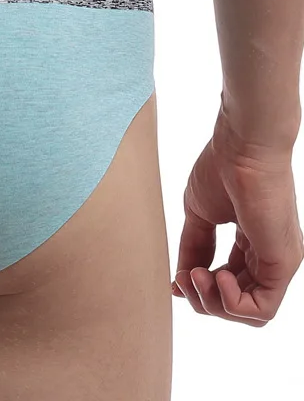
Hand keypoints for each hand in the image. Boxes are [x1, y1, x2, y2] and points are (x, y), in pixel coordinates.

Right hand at [172, 105, 303, 325]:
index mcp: (252, 242)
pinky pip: (262, 308)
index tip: (175, 279)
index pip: (230, 282)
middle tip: (184, 278)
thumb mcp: (199, 214)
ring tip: (196, 276)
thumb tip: (183, 277)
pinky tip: (214, 277)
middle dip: (202, 299)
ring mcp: (278, 262)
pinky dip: (232, 304)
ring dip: (213, 303)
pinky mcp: (282, 263)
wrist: (240, 147)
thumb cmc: (221, 169)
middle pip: (238, 303)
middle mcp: (269, 257)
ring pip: (250, 312)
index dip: (199, 287)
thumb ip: (194, 246)